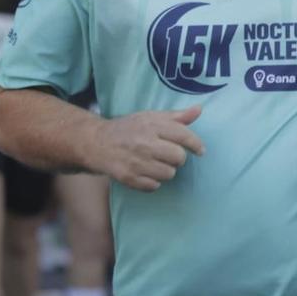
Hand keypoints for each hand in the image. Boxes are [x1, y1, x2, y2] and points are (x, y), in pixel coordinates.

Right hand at [87, 106, 205, 191]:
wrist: (96, 142)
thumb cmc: (128, 129)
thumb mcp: (150, 117)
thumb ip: (176, 116)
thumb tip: (199, 109)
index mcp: (151, 125)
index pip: (183, 136)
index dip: (196, 144)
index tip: (200, 151)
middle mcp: (144, 143)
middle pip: (179, 158)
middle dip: (177, 158)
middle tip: (167, 155)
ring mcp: (136, 162)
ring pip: (169, 174)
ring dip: (165, 171)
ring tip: (154, 163)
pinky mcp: (128, 177)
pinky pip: (154, 186)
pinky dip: (152, 182)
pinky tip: (145, 172)